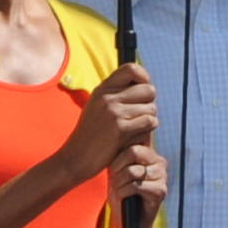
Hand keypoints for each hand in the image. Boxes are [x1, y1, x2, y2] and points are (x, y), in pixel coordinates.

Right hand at [64, 63, 159, 184]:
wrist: (75, 158)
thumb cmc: (91, 135)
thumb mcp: (97, 107)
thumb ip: (116, 94)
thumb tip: (144, 84)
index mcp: (102, 89)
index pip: (131, 69)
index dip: (144, 77)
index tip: (143, 92)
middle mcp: (108, 97)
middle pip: (148, 89)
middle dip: (150, 103)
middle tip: (141, 115)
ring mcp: (114, 112)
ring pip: (151, 108)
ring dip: (149, 120)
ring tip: (136, 129)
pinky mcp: (121, 129)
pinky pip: (149, 122)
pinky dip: (148, 131)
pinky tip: (136, 137)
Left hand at [107, 143, 166, 216]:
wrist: (128, 220)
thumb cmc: (121, 192)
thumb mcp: (117, 169)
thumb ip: (119, 152)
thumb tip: (115, 132)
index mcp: (151, 154)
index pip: (133, 140)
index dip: (118, 153)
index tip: (113, 168)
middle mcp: (159, 162)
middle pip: (134, 151)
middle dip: (118, 165)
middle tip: (114, 178)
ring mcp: (162, 176)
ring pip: (133, 170)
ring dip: (120, 181)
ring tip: (119, 189)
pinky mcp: (161, 191)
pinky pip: (136, 185)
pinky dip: (124, 191)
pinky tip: (124, 196)